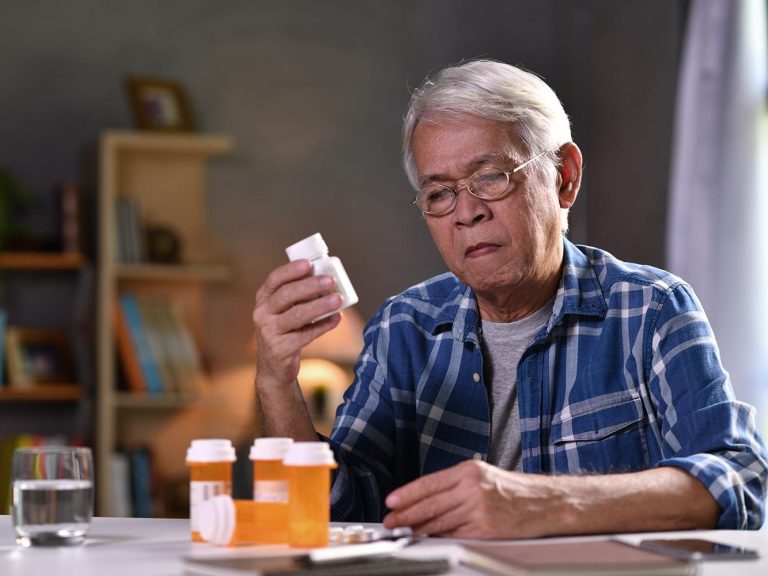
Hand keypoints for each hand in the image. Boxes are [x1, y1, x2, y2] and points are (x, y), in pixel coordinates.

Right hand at [252, 259, 342, 387]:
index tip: (309, 263)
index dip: (291, 270)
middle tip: (330, 281)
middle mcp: (262, 314)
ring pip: (297, 315)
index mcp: (263, 299)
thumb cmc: (285, 330)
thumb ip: (300, 296)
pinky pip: (306, 335)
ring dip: (320, 306)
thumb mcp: (284, 311)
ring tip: (338, 299)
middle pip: (286, 295)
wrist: (274, 366)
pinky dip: (323, 325)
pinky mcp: (280, 349)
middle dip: (310, 286)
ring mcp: (269, 332)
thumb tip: (328, 281)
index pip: (274, 279)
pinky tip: (336, 318)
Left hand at [382, 460, 561, 538]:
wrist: (545, 503)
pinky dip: (440, 538)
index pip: (429, 483)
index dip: (407, 493)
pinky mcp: (485, 530)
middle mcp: (472, 488)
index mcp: (469, 471)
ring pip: (439, 521)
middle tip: (390, 520)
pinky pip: (455, 535)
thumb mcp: (483, 475)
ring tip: (404, 531)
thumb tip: (426, 498)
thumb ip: (455, 484)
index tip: (391, 501)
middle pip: (430, 504)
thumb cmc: (514, 490)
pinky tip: (428, 539)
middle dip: (406, 514)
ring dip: (418, 528)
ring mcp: (478, 510)